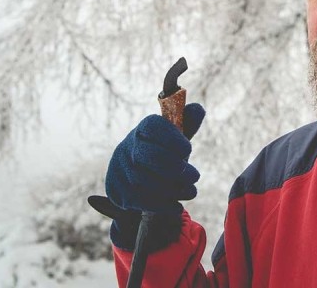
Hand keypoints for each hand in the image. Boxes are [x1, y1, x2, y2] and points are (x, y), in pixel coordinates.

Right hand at [96, 103, 204, 250]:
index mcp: (144, 129)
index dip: (172, 138)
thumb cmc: (162, 152)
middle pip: (148, 155)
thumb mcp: (174, 136)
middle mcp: (128, 147)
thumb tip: (198, 110)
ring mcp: (120, 170)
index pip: (153, 127)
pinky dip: (163, 204)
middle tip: (194, 175)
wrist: (132, 176)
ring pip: (145, 181)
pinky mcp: (118, 192)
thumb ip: (187, 123)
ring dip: (172, 189)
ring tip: (191, 191)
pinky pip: (140, 200)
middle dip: (174, 167)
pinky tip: (177, 205)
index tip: (187, 149)